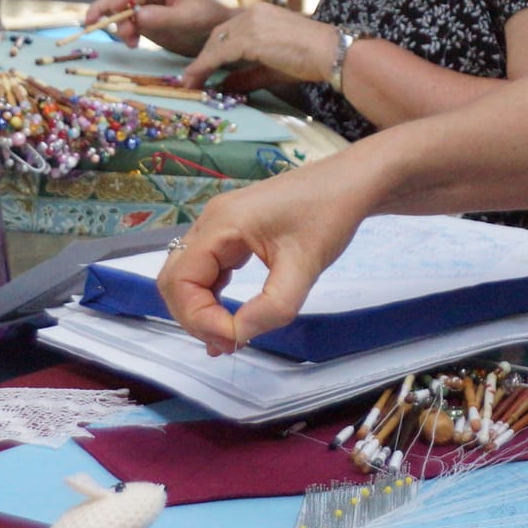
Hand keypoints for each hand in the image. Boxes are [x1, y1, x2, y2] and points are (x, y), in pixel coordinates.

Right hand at [82, 0, 227, 56]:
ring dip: (118, 24)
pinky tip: (133, 44)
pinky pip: (124, 23)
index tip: (120, 6)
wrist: (215, 38)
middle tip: (109, 26)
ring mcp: (143, 3)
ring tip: (130, 40)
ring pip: (118, 9)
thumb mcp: (188, 17)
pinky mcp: (142, 19)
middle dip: (115, 10)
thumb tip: (137, 15)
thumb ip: (164, 16)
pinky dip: (125, 33)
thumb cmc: (207, 19)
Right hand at [158, 159, 366, 354]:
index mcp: (219, 224)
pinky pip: (209, 269)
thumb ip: (272, 307)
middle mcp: (211, 222)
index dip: (199, 318)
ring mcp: (220, 226)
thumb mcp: (304, 267)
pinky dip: (213, 296)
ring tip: (229, 337)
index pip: (180, 281)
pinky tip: (231, 317)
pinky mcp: (234, 233)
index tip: (233, 339)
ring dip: (202, 309)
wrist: (351, 183)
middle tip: (228, 343)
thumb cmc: (329, 216)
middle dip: (195, 317)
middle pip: (176, 280)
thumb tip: (238, 336)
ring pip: (189, 276)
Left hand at [177, 4, 337, 92]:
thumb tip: (224, 87)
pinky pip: (219, 54)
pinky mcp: (249, 38)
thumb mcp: (273, 67)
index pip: (229, 31)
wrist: (331, 52)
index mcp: (261, 13)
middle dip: (204, 57)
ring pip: (215, 44)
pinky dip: (204, 67)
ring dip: (200, 64)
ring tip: (190, 83)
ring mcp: (250, 23)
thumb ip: (247, 75)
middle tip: (193, 78)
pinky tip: (197, 79)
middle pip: (217, 35)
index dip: (214, 51)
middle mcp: (252, 13)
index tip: (203, 69)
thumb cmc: (312, 59)